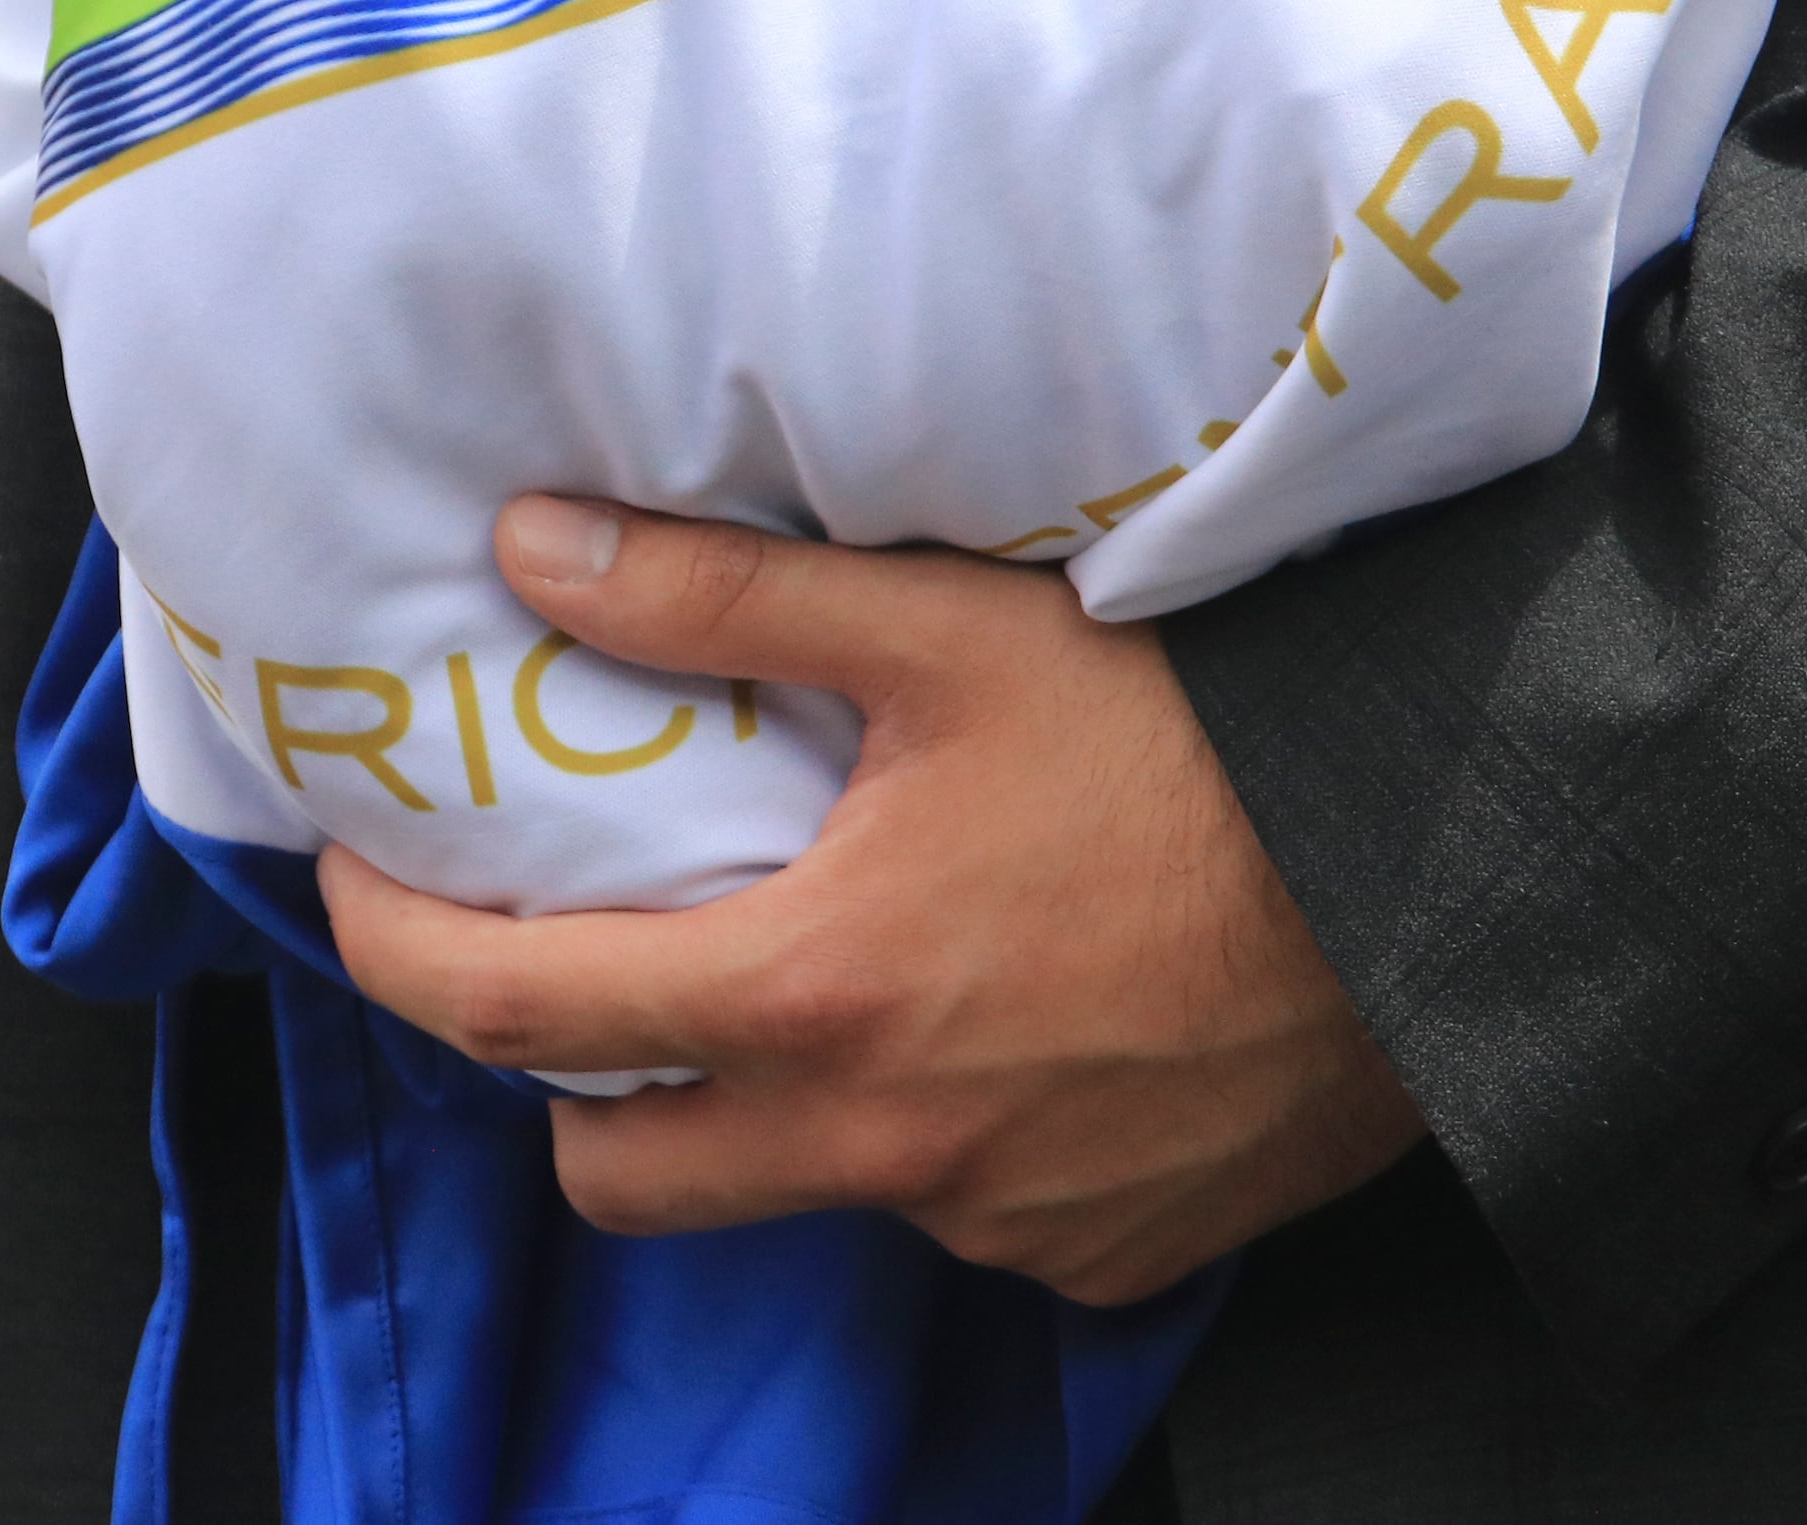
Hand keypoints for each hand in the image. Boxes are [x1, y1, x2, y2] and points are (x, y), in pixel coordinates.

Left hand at [319, 497, 1424, 1306]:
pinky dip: (941, 1138)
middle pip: (624, 1173)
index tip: (358, 896)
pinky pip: (961, 1221)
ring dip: (774, 1102)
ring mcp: (996, 1222)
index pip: (519, 1016)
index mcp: (819, 994)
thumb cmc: (1212, 744)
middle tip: (597, 962)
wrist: (1449, 880)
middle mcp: (885, 1144)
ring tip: (840, 960)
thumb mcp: (954, 630)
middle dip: (572, 1084)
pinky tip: (1008, 1021)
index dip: (399, 956)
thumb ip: (725, 599)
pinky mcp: (1099, 1257)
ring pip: (797, 1191)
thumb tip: (532, 549)